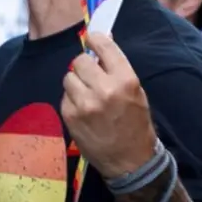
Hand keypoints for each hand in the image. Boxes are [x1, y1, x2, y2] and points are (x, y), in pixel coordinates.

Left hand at [61, 32, 156, 177]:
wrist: (130, 162)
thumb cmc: (136, 124)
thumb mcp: (136, 92)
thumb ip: (117, 68)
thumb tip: (102, 42)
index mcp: (125, 80)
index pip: (104, 46)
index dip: (96, 40)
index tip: (92, 40)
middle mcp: (104, 90)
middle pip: (80, 60)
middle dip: (84, 66)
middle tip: (90, 75)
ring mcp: (85, 104)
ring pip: (69, 77)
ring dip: (76, 83)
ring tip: (87, 95)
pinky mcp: (70, 116)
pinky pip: (64, 96)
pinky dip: (71, 100)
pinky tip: (83, 111)